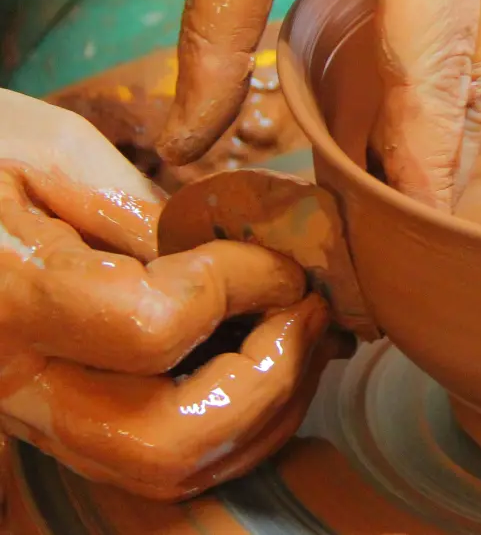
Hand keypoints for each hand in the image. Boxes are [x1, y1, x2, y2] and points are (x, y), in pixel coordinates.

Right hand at [0, 89, 335, 499]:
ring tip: (304, 336)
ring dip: (264, 411)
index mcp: (11, 296)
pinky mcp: (60, 417)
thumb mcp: (51, 152)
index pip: (155, 325)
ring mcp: (38, 413)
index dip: (240, 288)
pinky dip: (233, 422)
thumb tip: (235, 259)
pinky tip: (265, 361)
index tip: (280, 256)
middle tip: (311, 312)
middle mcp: (19, 382)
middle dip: (269, 379)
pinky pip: (157, 456)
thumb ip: (137, 210)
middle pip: (169, 440)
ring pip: (169, 467)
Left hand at [157, 0, 480, 208]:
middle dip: (444, 148)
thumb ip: (217, 28)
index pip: (440, 80)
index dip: (425, 169)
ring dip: (452, 100)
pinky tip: (421, 75)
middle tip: (404, 217)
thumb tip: (192, 134)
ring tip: (406, 161)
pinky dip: (457, 45)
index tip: (412, 238)